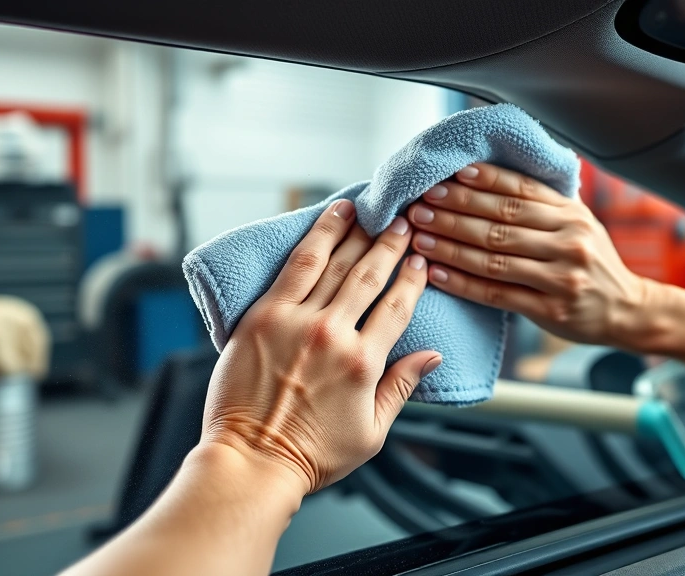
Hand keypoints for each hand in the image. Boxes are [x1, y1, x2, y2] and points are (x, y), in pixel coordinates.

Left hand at [201, 200, 441, 495]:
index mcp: (363, 363)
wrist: (252, 460)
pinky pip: (294, 267)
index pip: (397, 307)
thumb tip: (432, 355)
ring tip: (368, 210)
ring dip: (354, 231)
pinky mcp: (262, 316)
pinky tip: (329, 219)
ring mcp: (295, 321)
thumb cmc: (310, 454)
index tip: (420, 259)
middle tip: (402, 222)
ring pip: (332, 262)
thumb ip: (401, 387)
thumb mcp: (371, 432)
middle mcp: (332, 335)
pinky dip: (315, 238)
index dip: (412, 278)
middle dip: (389, 245)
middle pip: (369, 276)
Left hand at [406, 162, 652, 347]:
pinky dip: (463, 283)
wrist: (628, 310)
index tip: (447, 176)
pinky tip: (437, 273)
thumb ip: (541, 204)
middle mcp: (569, 241)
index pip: (519, 191)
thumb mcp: (577, 223)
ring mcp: (561, 277)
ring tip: (419, 236)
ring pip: (495, 256)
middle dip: (454, 211)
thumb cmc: (590, 262)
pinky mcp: (551, 310)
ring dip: (451, 245)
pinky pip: (497, 294)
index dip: (481, 181)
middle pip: (501, 221)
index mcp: (572, 214)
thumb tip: (483, 176)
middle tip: (419, 205)